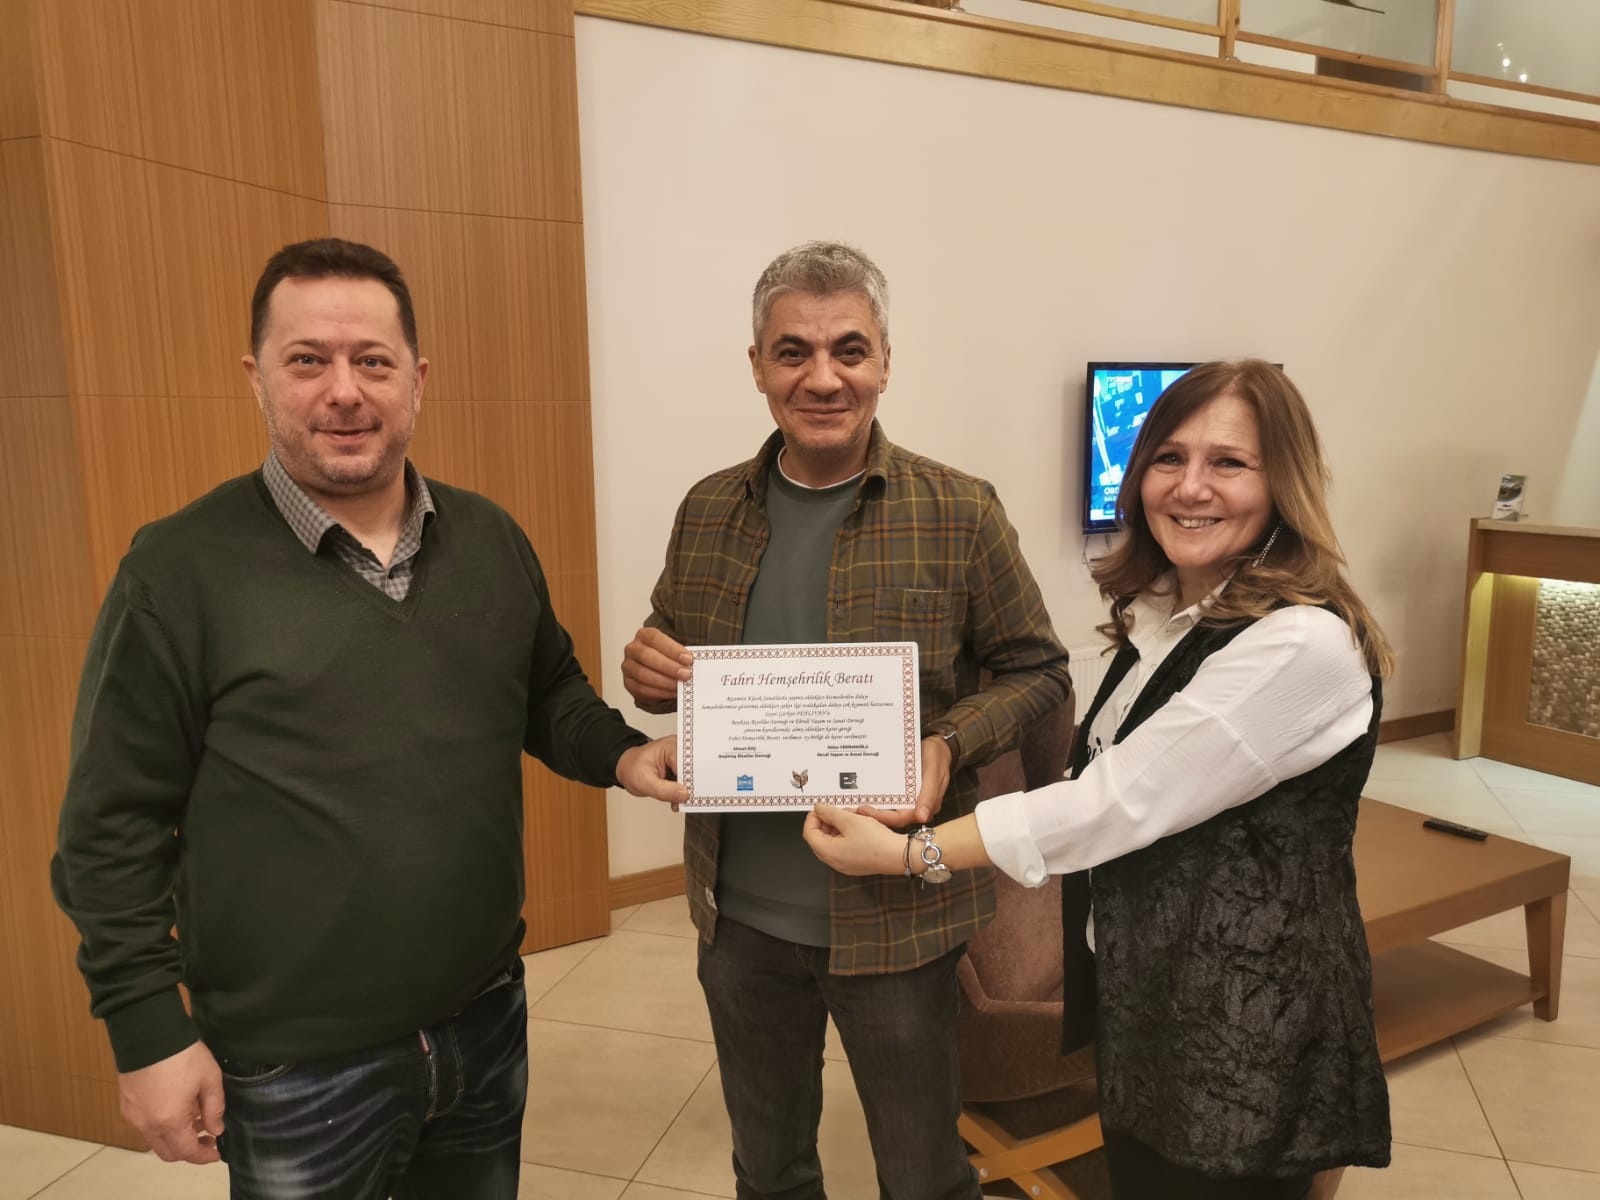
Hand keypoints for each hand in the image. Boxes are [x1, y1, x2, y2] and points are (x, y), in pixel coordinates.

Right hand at [117, 1040, 224, 1163]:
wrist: (149, 1033)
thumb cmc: (184, 1055)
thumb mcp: (210, 1079)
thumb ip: (214, 1108)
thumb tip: (215, 1130)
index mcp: (170, 1121)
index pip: (187, 1152)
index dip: (204, 1156)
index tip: (216, 1152)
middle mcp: (147, 1124)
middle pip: (168, 1152)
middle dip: (189, 1150)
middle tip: (208, 1136)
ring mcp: (134, 1116)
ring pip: (155, 1140)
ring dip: (175, 1138)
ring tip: (195, 1120)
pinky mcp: (126, 1105)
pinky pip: (145, 1127)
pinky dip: (161, 1127)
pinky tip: (176, 1109)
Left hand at [616, 735, 689, 810]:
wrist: (627, 767)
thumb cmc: (632, 769)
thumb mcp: (644, 783)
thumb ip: (664, 791)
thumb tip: (685, 795)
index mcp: (670, 747)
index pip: (688, 764)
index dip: (691, 780)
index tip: (690, 795)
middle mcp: (678, 748)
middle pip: (694, 768)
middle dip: (691, 786)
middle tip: (685, 801)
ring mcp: (680, 757)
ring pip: (692, 775)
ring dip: (686, 790)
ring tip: (676, 800)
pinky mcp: (680, 766)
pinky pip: (688, 778)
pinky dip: (683, 790)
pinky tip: (676, 797)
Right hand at [621, 628, 691, 705]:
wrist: (657, 669)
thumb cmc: (667, 657)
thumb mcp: (674, 650)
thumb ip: (680, 654)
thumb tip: (692, 663)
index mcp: (644, 635)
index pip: (655, 639)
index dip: (672, 649)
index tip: (688, 659)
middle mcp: (633, 649)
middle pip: (647, 656)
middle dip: (668, 666)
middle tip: (685, 674)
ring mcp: (628, 666)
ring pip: (642, 674)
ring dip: (664, 681)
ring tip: (679, 685)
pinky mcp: (628, 683)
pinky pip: (641, 689)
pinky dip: (658, 692)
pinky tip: (671, 692)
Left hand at [804, 803, 907, 876]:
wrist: (899, 855)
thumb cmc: (876, 841)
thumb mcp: (849, 819)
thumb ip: (830, 813)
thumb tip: (818, 809)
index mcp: (828, 852)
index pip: (809, 833)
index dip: (813, 817)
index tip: (821, 808)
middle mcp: (834, 862)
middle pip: (820, 839)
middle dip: (827, 822)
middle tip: (839, 810)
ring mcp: (845, 865)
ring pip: (833, 842)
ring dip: (839, 827)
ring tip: (853, 816)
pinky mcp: (856, 864)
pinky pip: (844, 848)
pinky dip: (847, 835)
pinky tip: (859, 826)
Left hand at [855, 735, 951, 828]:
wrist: (937, 743)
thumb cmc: (937, 756)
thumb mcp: (934, 772)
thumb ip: (930, 794)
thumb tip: (922, 817)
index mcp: (923, 806)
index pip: (900, 818)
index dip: (882, 818)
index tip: (864, 810)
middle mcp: (912, 805)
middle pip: (889, 816)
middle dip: (870, 815)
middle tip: (849, 809)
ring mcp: (904, 797)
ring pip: (885, 807)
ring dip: (868, 807)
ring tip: (847, 803)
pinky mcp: (898, 788)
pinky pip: (884, 795)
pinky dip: (872, 795)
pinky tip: (857, 791)